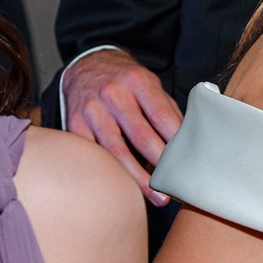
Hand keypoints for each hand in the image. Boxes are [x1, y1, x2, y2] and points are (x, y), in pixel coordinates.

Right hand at [64, 49, 182, 201]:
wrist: (87, 65)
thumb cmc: (125, 81)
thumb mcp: (150, 85)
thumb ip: (168, 111)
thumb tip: (188, 142)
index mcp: (138, 82)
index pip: (162, 115)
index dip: (176, 141)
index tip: (188, 163)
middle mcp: (114, 94)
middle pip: (140, 136)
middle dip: (160, 164)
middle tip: (174, 186)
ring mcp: (92, 110)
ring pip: (116, 151)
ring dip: (137, 177)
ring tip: (155, 196)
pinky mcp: (75, 124)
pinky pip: (94, 154)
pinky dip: (110, 172)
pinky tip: (124, 187)